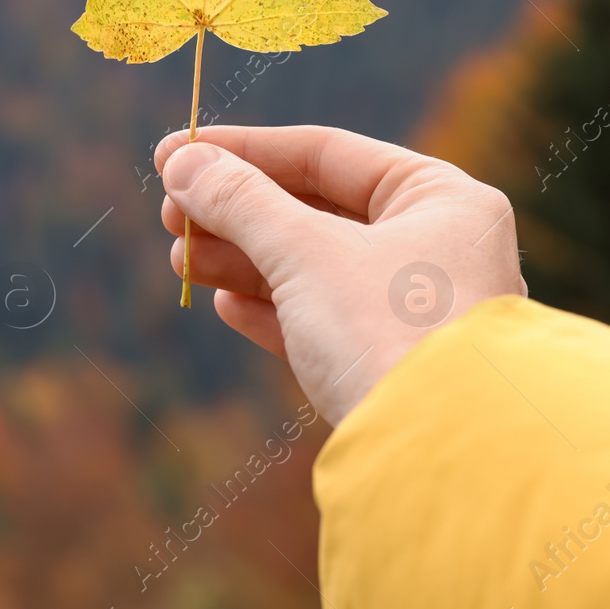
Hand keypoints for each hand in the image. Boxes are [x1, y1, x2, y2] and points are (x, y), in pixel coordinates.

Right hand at [156, 125, 525, 424]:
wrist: (441, 458)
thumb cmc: (387, 331)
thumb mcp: (303, 252)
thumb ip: (239, 201)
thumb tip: (182, 162)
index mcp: (439, 199)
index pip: (324, 152)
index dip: (242, 150)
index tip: (173, 154)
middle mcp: (435, 246)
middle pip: (313, 209)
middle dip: (234, 212)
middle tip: (168, 215)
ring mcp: (415, 309)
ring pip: (310, 266)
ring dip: (240, 260)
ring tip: (181, 260)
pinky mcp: (390, 363)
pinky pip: (320, 319)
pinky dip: (270, 308)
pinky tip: (225, 308)